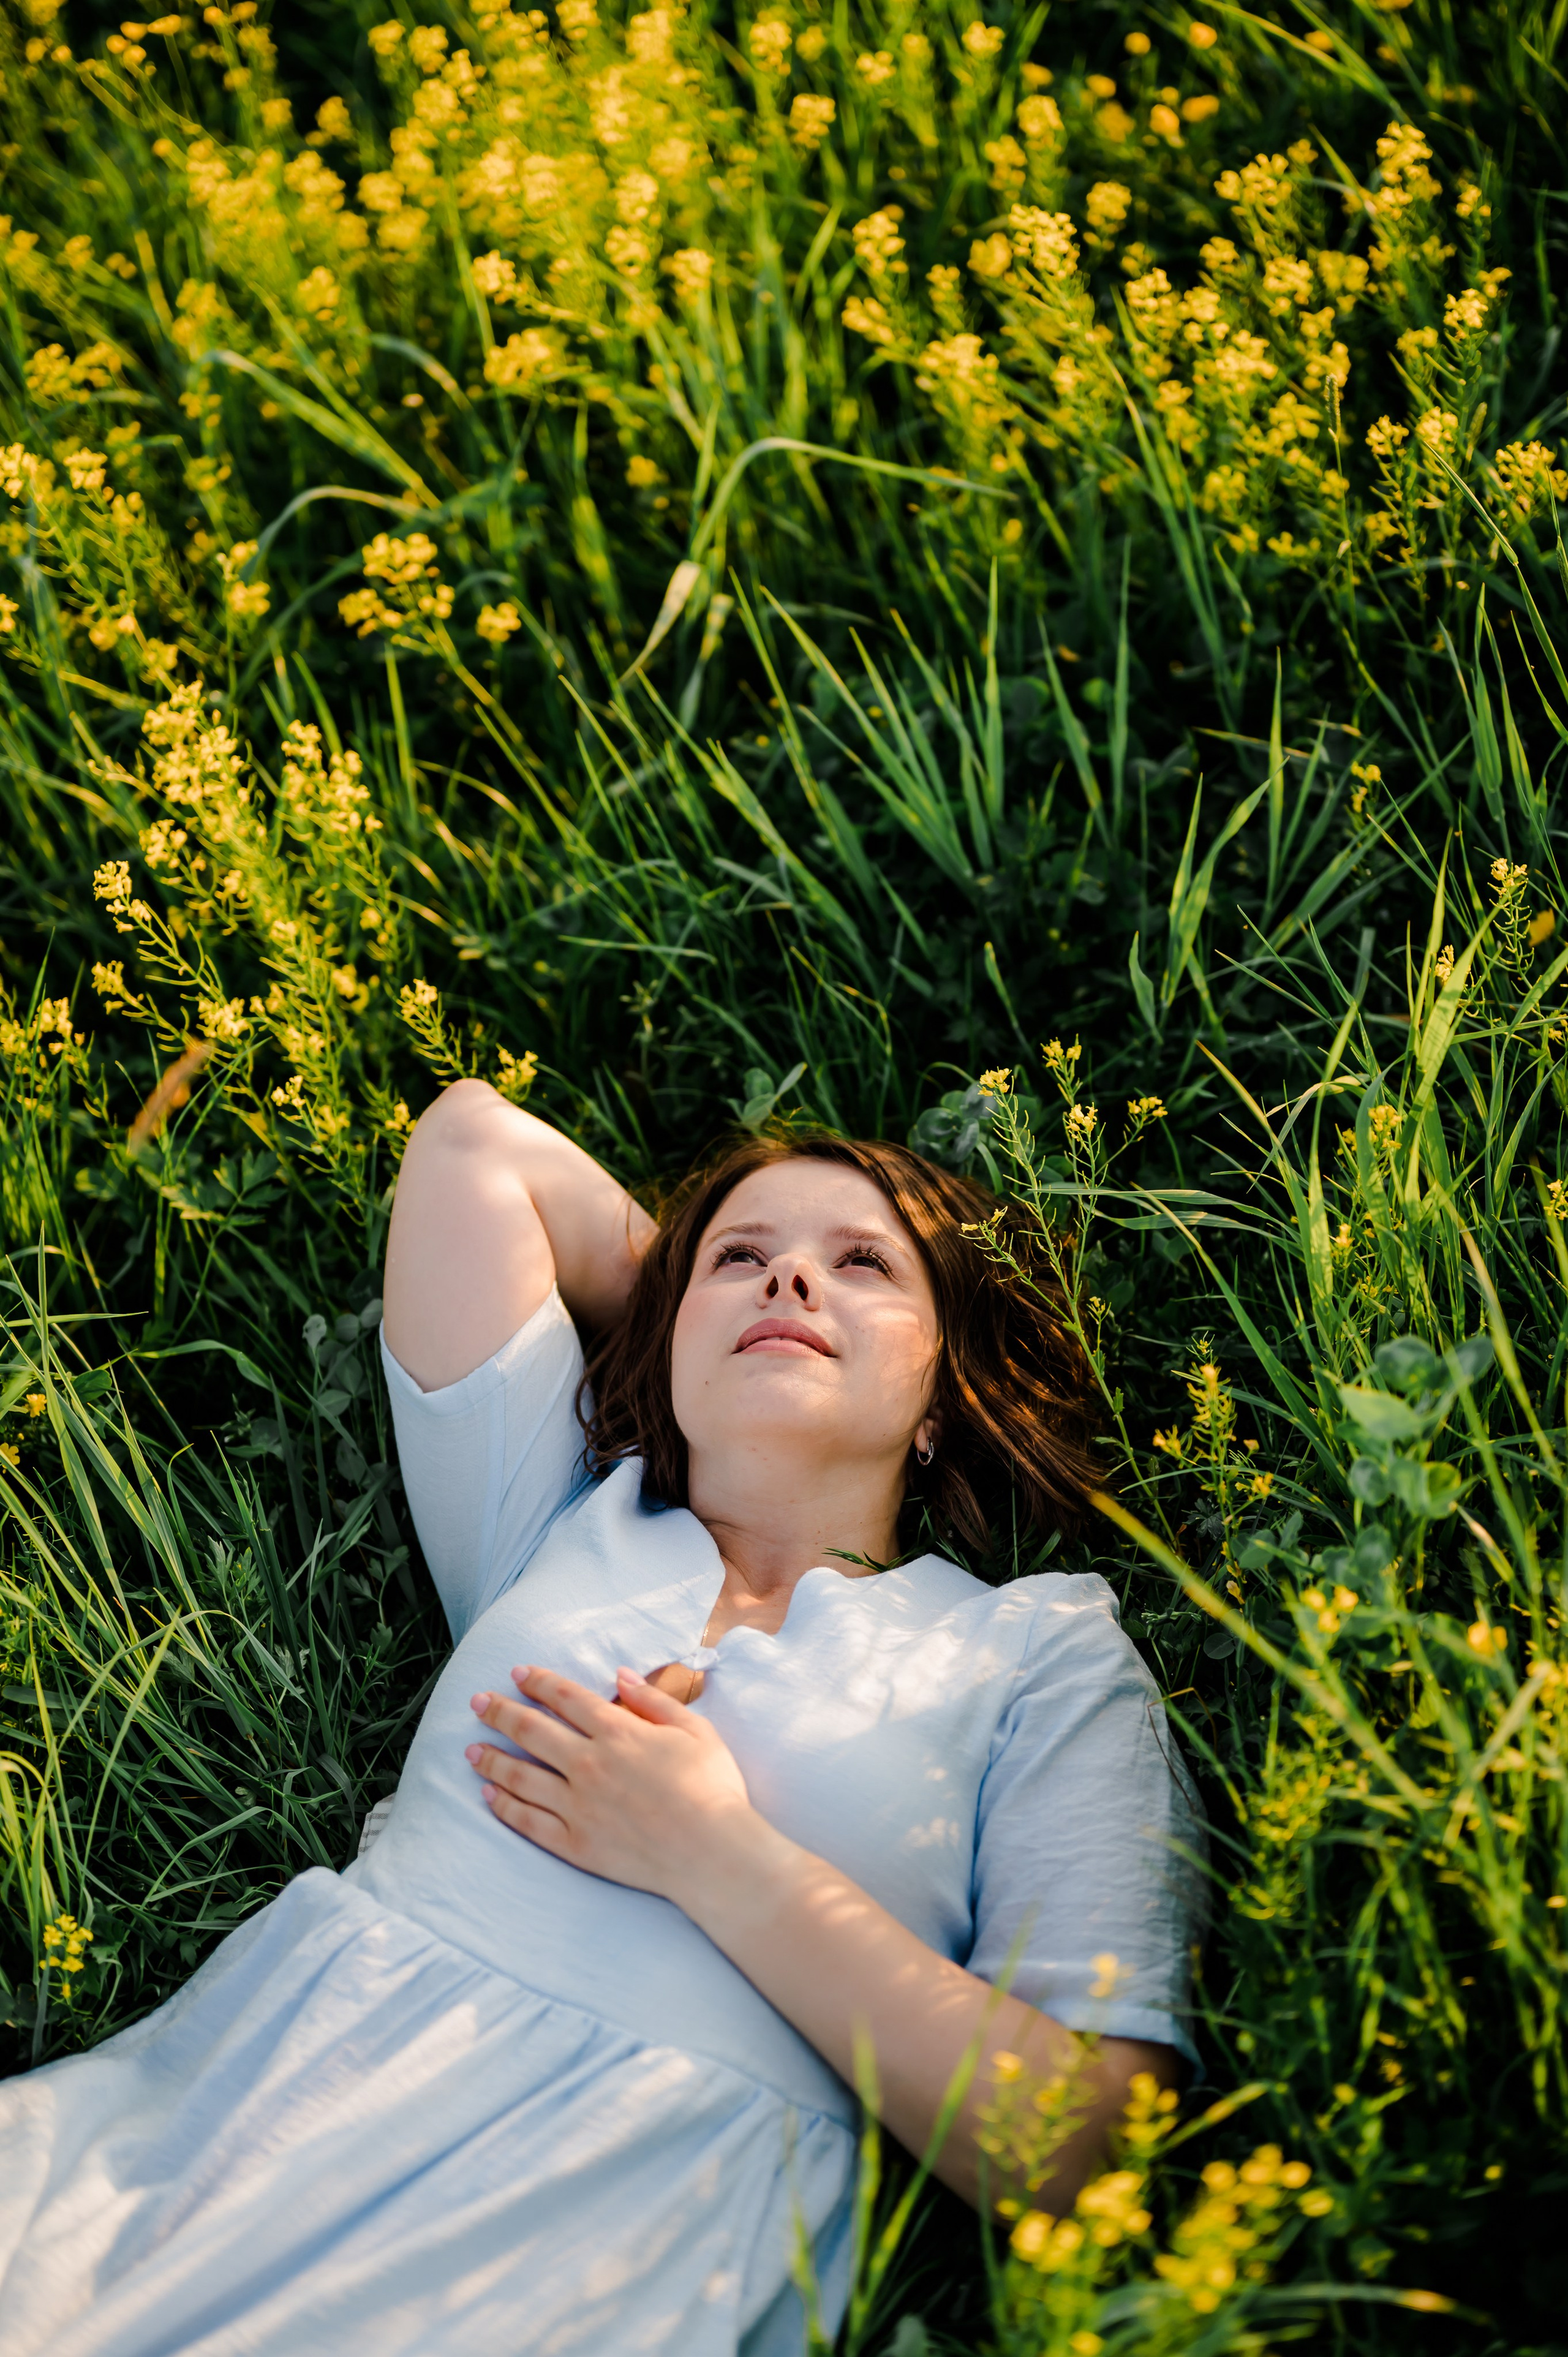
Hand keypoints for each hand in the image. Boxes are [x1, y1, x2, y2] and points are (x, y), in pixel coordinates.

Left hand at [465, 1665, 760, 1905]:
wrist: (712, 1853)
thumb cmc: (712, 1788)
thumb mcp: (695, 1730)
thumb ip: (654, 1701)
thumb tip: (620, 1675)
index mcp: (618, 1732)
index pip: (565, 1697)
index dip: (537, 1681)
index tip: (516, 1673)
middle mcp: (589, 1764)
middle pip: (531, 1730)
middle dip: (499, 1712)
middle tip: (475, 1702)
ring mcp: (577, 1806)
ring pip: (520, 1776)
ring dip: (491, 1759)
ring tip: (469, 1750)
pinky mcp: (575, 1844)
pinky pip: (529, 1822)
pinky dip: (505, 1807)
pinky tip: (488, 1796)